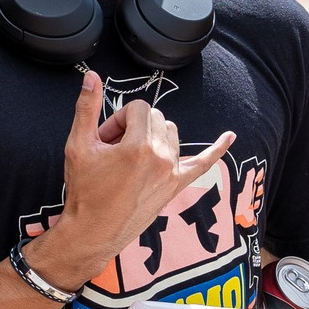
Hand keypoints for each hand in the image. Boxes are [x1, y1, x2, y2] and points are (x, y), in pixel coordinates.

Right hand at [29, 72, 233, 289]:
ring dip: (152, 135)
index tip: (104, 138)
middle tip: (111, 149)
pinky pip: (203, 164)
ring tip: (130, 157)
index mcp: (138, 146)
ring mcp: (172, 172)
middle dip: (132, 126)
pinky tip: (230, 137)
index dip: (116, 119)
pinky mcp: (176, 186)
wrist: (93, 232)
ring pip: (170, 133)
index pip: (136, 108)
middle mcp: (161, 157)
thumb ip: (87, 108)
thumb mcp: (78, 145)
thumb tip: (92, 76)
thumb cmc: (84, 191)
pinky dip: (217, 149)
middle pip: (154, 117)